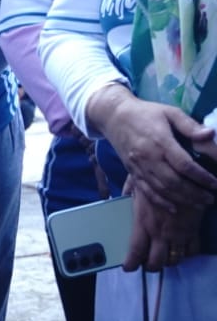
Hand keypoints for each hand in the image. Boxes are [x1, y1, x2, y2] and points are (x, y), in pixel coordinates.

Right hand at [91, 87, 216, 212]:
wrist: (113, 116)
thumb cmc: (145, 113)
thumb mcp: (169, 112)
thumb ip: (189, 125)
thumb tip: (211, 134)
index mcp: (160, 141)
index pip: (184, 165)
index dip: (202, 177)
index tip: (215, 183)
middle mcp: (148, 157)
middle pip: (174, 181)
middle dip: (195, 193)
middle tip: (211, 198)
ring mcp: (139, 166)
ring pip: (162, 189)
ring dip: (182, 199)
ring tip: (200, 204)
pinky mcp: (132, 171)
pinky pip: (146, 191)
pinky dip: (161, 202)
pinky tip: (174, 208)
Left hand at [122, 177, 206, 272]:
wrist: (184, 176)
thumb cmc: (157, 179)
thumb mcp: (137, 186)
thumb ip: (127, 195)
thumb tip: (115, 199)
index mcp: (144, 222)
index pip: (136, 250)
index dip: (132, 263)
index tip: (128, 268)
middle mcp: (161, 233)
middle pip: (156, 262)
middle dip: (151, 267)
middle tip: (148, 264)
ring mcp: (179, 234)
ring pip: (174, 259)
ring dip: (168, 262)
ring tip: (164, 258)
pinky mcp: (194, 231)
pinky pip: (192, 251)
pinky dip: (186, 254)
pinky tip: (181, 251)